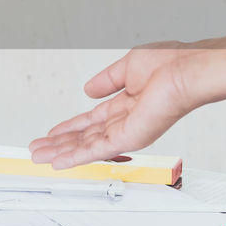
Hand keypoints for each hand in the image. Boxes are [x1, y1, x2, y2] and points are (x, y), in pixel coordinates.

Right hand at [28, 42, 205, 167]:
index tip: (52, 133)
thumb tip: (88, 89)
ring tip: (40, 156)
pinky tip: (58, 161)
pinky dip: (75, 157)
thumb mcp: (128, 67)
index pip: (92, 120)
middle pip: (85, 136)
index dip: (70, 127)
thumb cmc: (171, 64)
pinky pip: (96, 150)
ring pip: (86, 146)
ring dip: (61, 152)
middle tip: (38, 149)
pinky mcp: (129, 138)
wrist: (187, 71)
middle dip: (60, 144)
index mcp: (127, 103)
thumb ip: (107, 81)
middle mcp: (126, 120)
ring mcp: (127, 131)